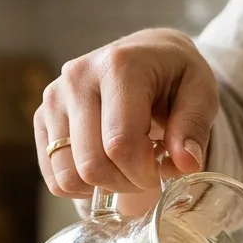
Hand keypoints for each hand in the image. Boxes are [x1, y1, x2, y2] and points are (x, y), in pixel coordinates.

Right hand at [33, 28, 218, 198]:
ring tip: (124, 168)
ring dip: (101, 187)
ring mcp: (54, 98)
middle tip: (144, 172)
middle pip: (92, 165)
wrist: (146, 55)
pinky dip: (80, 186)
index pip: (120, 145)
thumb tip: (185, 164)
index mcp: (119, 67)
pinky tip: (103, 167)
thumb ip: (194, 127)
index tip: (162, 170)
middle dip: (124, 183)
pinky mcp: (42, 117)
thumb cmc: (174, 76)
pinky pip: (54, 177)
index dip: (144, 174)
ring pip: (69, 176)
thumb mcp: (200, 92)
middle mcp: (78, 78)